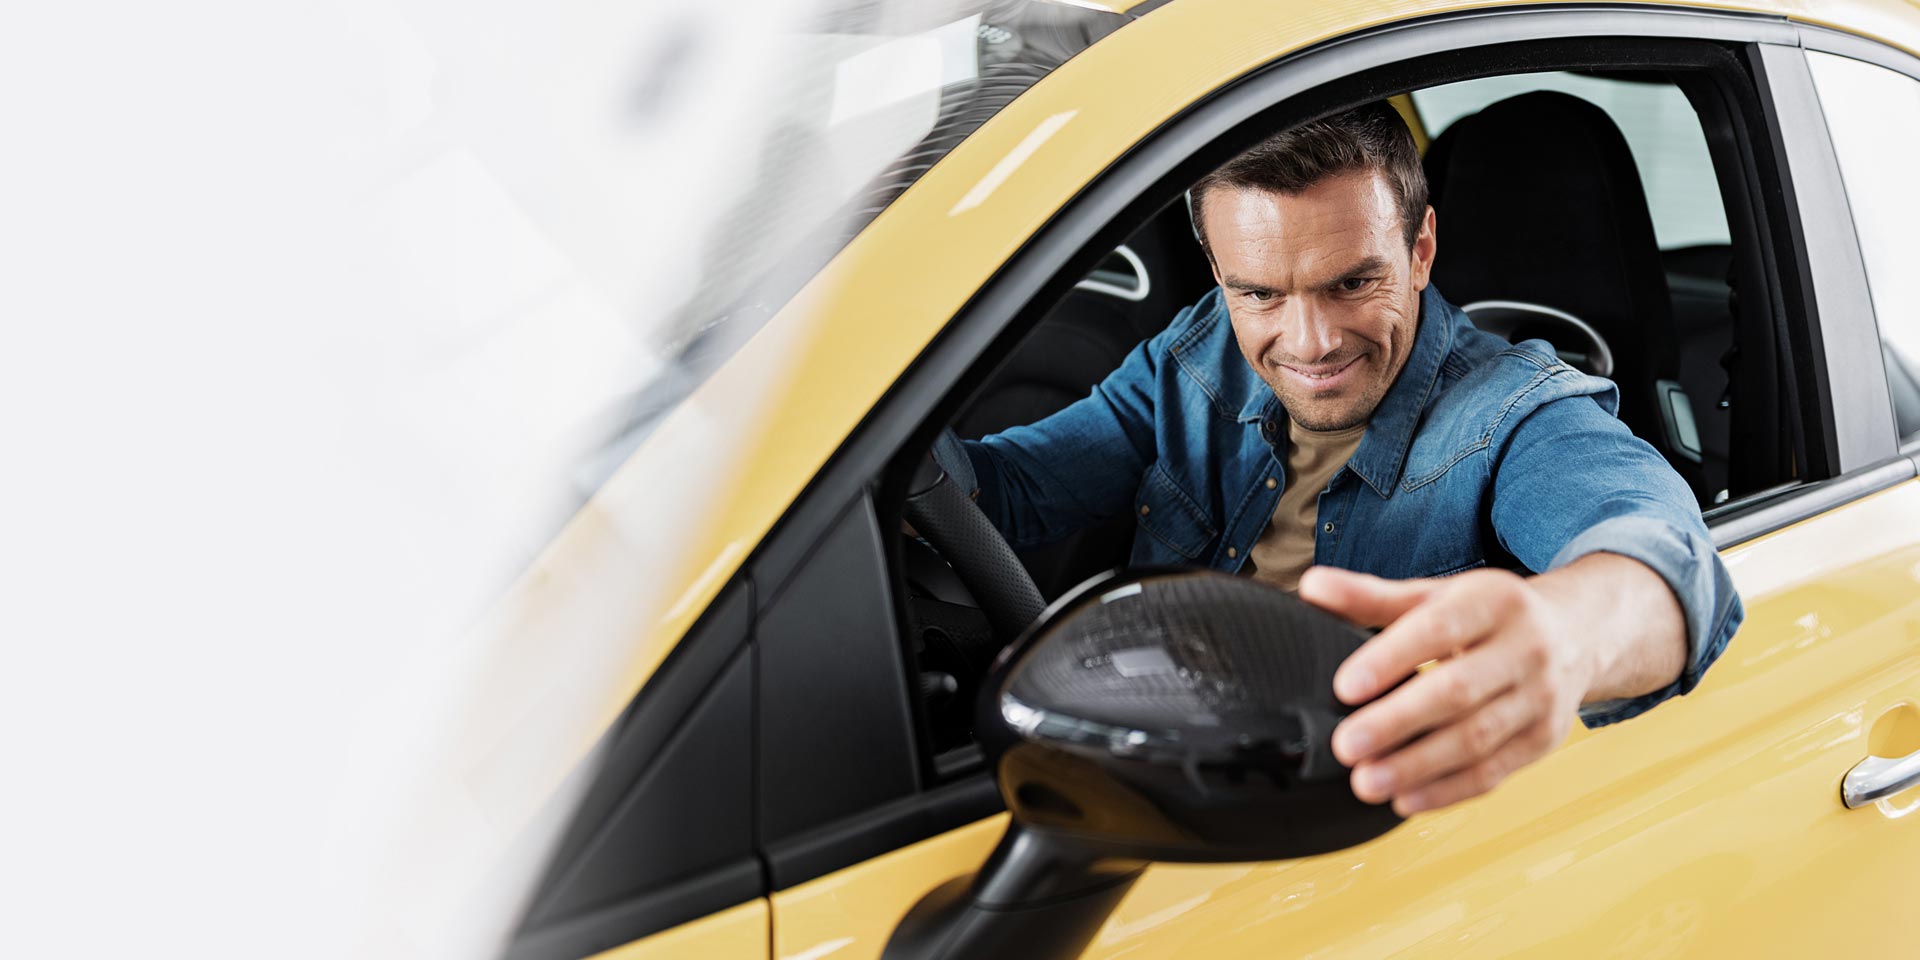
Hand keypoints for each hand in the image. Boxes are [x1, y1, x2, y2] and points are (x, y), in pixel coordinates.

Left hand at [1299, 565, 1595, 815]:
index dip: (1391, 658)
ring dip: (1418, 766)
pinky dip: (1448, 791)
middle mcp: (1526, 649)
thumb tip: (1312, 587)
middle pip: (1458, 691)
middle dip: (1398, 722)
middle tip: (1347, 746)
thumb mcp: (1436, 595)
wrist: (1576, 634)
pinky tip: (1406, 799)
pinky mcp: (1544, 740)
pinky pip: (1495, 772)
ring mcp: (1540, 699)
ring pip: (1477, 739)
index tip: (1345, 687)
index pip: (1438, 629)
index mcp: (1494, 602)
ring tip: (1366, 782)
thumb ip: (1372, 596)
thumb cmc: (1487, 616)